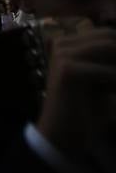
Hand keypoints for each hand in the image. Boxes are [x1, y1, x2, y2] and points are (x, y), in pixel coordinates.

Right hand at [36, 26, 115, 162]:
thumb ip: (112, 65)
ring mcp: (63, 54)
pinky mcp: (67, 70)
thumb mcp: (102, 82)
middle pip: (108, 37)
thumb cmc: (84, 112)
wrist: (61, 138)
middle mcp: (63, 43)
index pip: (107, 34)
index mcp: (69, 43)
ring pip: (108, 47)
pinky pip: (106, 70)